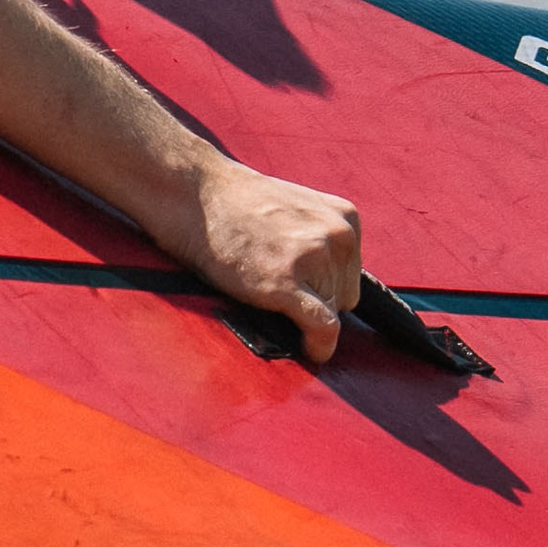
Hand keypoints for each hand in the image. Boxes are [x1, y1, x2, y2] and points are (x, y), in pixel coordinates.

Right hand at [181, 157, 361, 364]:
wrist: (197, 195)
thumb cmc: (239, 206)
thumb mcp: (298, 209)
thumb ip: (320, 238)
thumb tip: (331, 288)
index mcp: (345, 216)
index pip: (350, 274)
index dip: (323, 286)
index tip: (299, 287)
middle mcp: (338, 235)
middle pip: (344, 297)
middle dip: (314, 299)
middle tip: (274, 282)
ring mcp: (314, 257)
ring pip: (330, 314)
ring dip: (300, 313)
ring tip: (263, 287)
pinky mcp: (287, 282)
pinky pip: (322, 328)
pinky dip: (318, 346)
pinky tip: (311, 351)